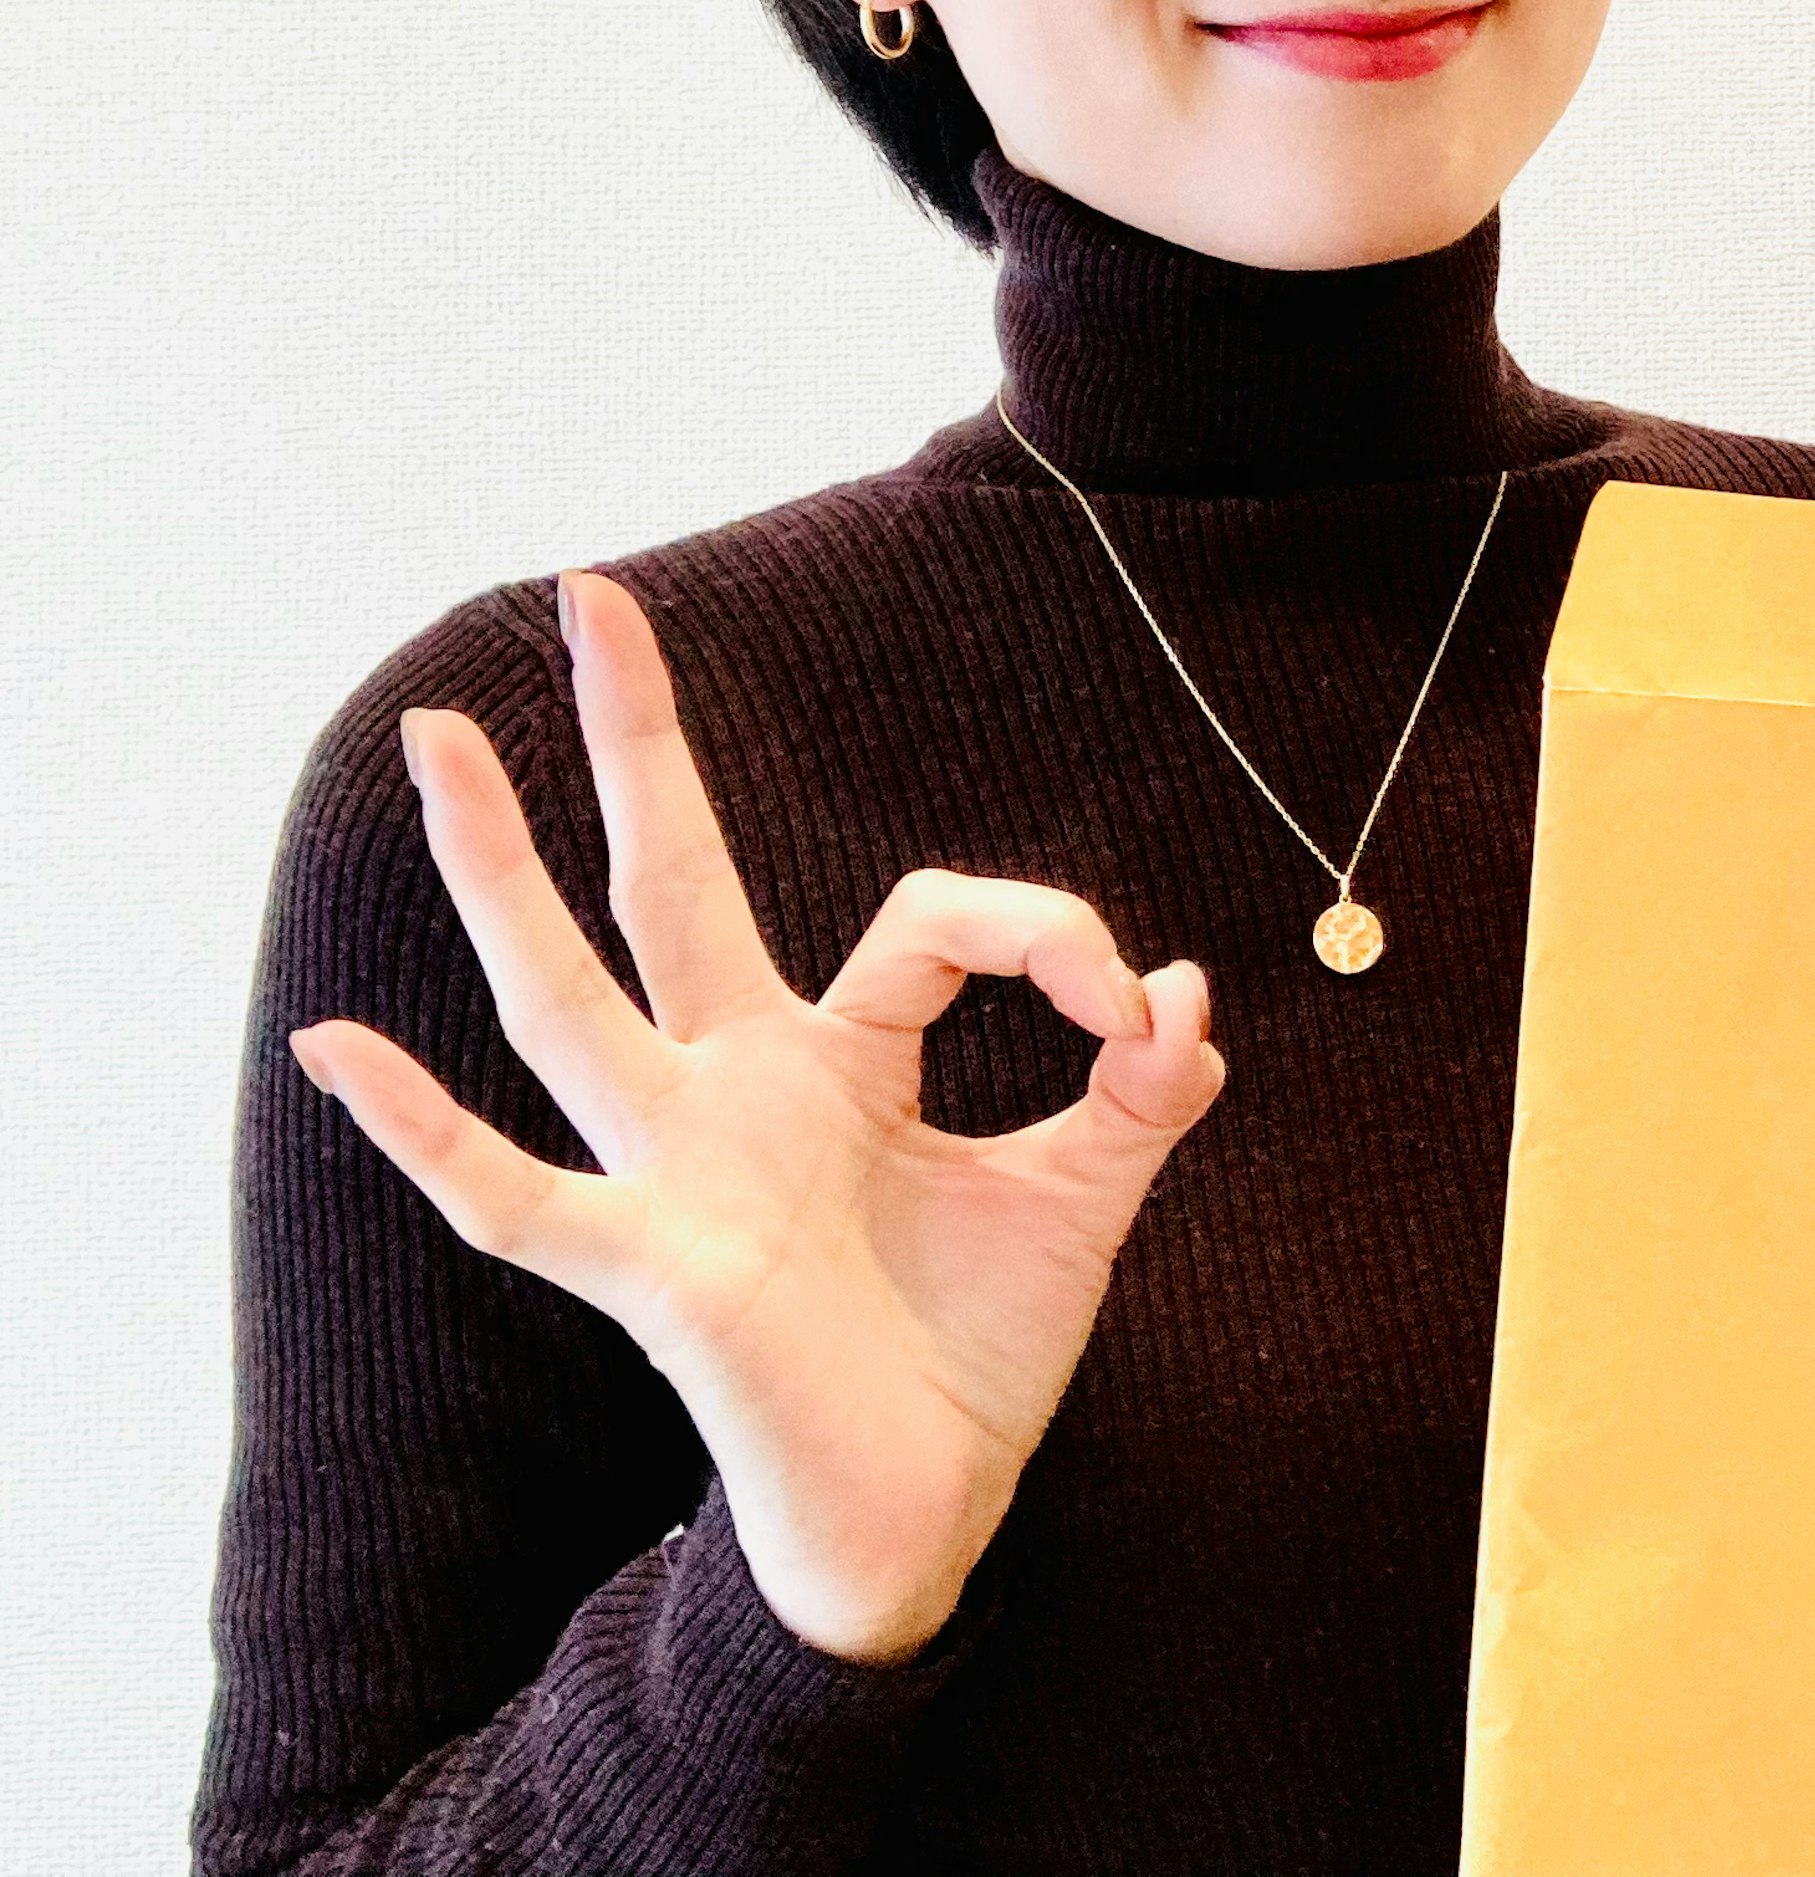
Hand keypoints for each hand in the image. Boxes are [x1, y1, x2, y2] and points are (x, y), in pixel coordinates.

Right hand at [289, 567, 1228, 1664]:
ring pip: (572, 996)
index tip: (1136, 1011)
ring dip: (501, 868)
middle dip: (641, 741)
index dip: (1052, 939)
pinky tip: (339, 1049)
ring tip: (438, 740)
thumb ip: (1141, 1094)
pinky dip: (425, 1129)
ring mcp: (678, 1167)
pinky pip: (516, 1194)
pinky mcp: (650, 1264)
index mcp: (842, 1057)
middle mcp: (740, 1087)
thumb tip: (1186, 996)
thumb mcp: (1086, 1199)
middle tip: (592, 594)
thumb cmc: (973, 1351)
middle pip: (674, 882)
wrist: (930, 1509)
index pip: (933, 919)